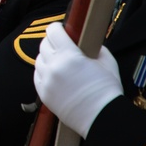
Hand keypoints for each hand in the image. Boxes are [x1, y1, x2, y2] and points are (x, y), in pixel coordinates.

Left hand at [34, 22, 122, 138]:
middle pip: (43, 44)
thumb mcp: (108, 62)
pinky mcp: (43, 94)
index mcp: (69, 55)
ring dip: (46, 57)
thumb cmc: (107, 90)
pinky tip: (53, 74)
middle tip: (60, 44)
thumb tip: (90, 44)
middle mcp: (54, 66)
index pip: (53, 32)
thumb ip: (96, 48)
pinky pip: (37, 75)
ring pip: (38, 60)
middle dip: (52, 42)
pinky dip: (43, 71)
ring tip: (58, 61)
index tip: (61, 29)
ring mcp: (47, 81)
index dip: (57, 28)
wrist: (102, 118)